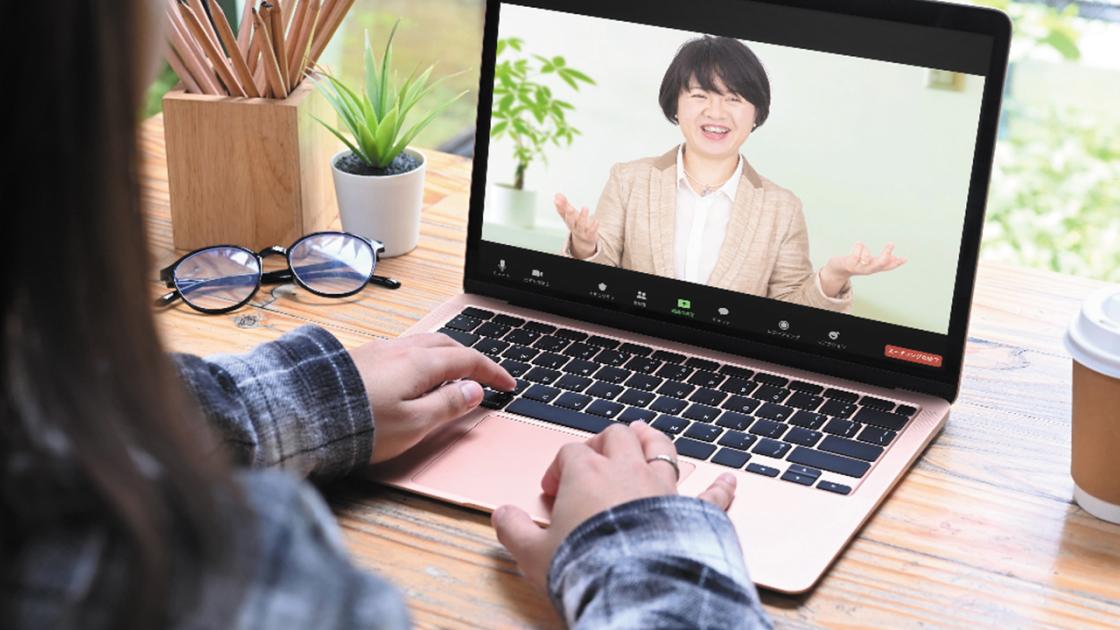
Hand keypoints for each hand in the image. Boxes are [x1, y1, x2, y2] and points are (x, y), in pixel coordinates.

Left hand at [349, 333, 516, 463]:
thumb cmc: (359, 424)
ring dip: (445, 356)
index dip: (492, 371)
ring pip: (423, 345)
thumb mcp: (415, 424)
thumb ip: (447, 406)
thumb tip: (473, 391)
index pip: (468, 360)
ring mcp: (379, 351)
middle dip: (471, 358)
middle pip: (447, 345)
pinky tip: (414, 374)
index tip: (507, 384)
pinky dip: (422, 359)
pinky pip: (403, 351)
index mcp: (421, 364)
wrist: (304, 413)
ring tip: (453, 374)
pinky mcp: (361, 359)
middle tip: (484, 376)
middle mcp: (401, 350)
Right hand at [491, 421, 736, 589]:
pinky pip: (712, 495)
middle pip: (617, 437)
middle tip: (597, 452)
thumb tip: (500, 514)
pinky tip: (728, 480)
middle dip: (605, 440)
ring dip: (653, 441)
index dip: (559, 466)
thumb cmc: (585, 566)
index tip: (553, 488)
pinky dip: (720, 487)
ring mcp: (663, 489)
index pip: (571, 452)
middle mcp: (627, 472)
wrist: (633, 586)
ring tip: (647, 434)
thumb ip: (513, 530)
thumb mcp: (533, 553)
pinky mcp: (693, 514)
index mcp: (587, 475)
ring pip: (661, 449)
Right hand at [554, 193, 599, 258]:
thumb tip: (557, 194)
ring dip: (583, 217)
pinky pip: (591, 231)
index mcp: (568, 221)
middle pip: (570, 222)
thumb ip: (564, 204)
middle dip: (569, 215)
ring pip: (581, 225)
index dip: (560, 207)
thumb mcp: (571, 215)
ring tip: (585, 207)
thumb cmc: (576, 224)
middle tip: (570, 208)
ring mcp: (582, 232)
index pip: (563, 214)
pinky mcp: (590, 235)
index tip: (557, 200)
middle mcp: (574, 227)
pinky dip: (594, 226)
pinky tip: (596, 220)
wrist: (584, 241)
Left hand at [820, 242, 906, 296]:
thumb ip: (883, 261)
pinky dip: (857, 246)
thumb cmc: (856, 263)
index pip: (887, 267)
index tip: (905, 258)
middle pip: (880, 263)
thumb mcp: (870, 262)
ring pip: (866, 255)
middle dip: (887, 253)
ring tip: (859, 250)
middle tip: (891, 243)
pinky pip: (857, 250)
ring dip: (864, 248)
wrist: (838, 269)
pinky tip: (854, 248)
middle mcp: (868, 270)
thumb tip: (898, 258)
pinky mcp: (850, 264)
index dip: (896, 263)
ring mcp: (859, 268)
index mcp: (874, 268)